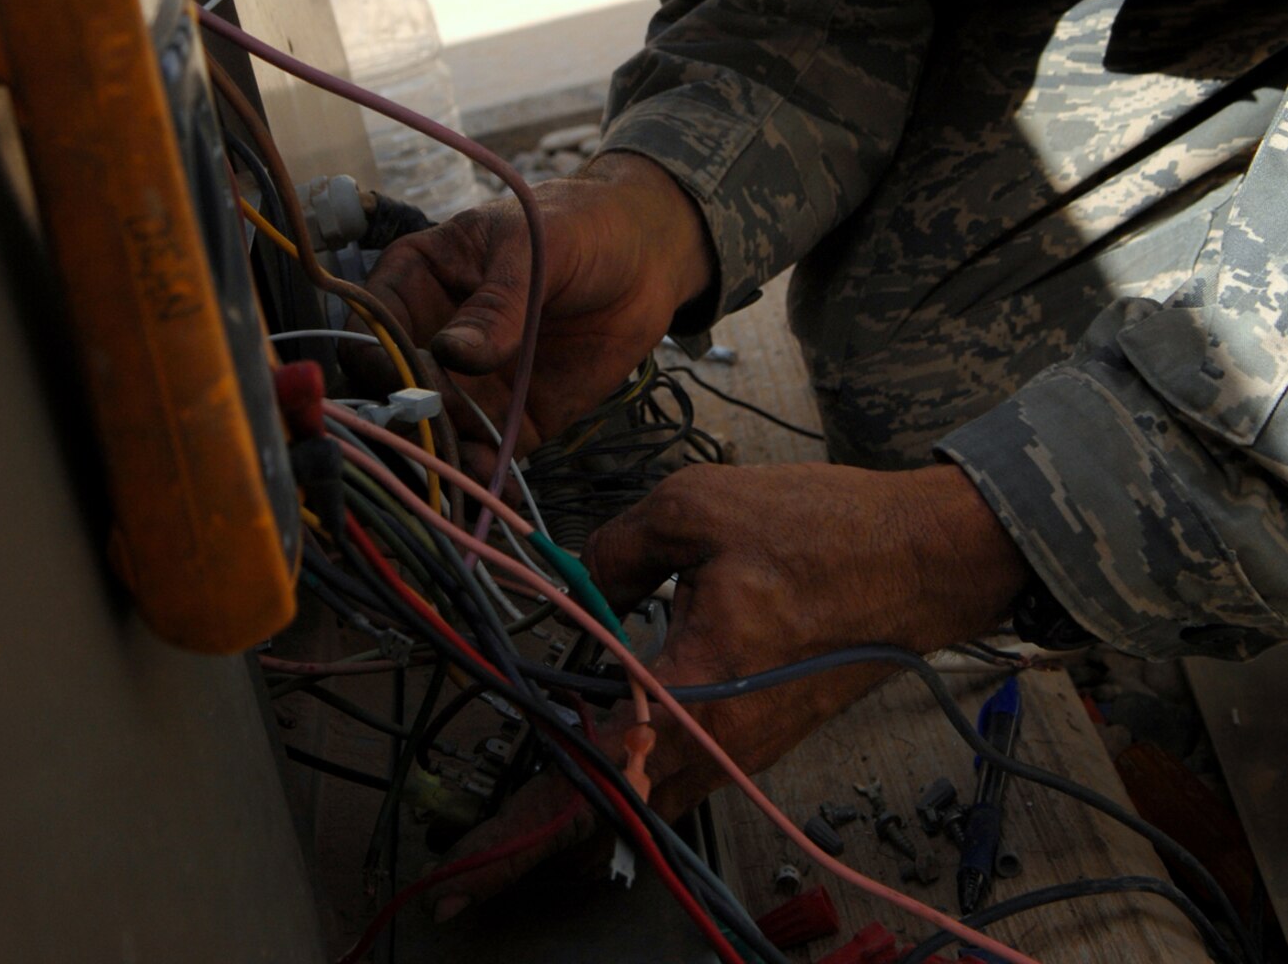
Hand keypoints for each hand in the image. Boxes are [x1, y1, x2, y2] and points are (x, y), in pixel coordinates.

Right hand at [363, 153, 714, 453]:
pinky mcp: (509, 417)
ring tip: (466, 474)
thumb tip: (450, 355)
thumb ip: (496, 304)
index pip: (369, 325)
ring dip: (439, 460)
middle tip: (434, 435)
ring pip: (430, 432)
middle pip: (390, 390)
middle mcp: (430, 335)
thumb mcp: (535, 249)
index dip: (375, 357)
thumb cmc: (579, 226)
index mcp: (418, 277)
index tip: (402, 382)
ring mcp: (468, 382)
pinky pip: (483, 456)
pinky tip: (494, 490)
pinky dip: (482, 479)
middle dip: (404, 419)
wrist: (648, 257)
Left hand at [425, 461, 1027, 918]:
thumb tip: (575, 583)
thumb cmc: (821, 530)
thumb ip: (615, 548)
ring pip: (647, 802)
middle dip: (537, 841)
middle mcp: (718, 742)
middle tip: (474, 859)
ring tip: (522, 809)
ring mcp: (744, 747)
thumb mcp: (697, 508)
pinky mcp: (762, 734)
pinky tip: (605, 744)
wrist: (920, 558)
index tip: (464, 876)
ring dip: (587, 806)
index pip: (588, 780)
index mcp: (693, 692)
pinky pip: (681, 775)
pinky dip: (634, 776)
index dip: (517, 834)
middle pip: (611, 817)